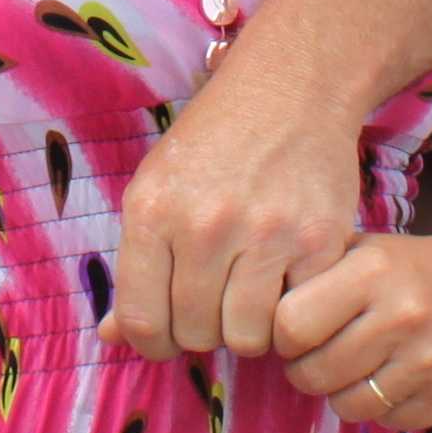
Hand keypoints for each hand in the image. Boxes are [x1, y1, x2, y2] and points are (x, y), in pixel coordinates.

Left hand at [112, 71, 362, 362]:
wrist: (289, 89)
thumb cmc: (213, 141)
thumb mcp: (155, 187)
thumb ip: (134, 264)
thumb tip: (112, 337)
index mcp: (154, 212)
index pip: (141, 320)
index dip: (152, 343)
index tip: (167, 335)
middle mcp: (205, 225)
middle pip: (195, 334)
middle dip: (202, 330)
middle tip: (215, 301)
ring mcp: (266, 234)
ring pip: (246, 338)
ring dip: (246, 328)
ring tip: (249, 295)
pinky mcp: (319, 242)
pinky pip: (296, 316)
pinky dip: (289, 312)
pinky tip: (284, 281)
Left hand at [275, 230, 431, 429]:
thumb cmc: (410, 268)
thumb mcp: (364, 249)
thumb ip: (314, 272)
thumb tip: (255, 311)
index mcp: (373, 271)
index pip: (292, 325)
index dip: (282, 334)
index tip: (293, 331)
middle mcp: (402, 316)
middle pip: (314, 373)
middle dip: (303, 369)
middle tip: (313, 355)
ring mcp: (428, 362)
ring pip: (346, 406)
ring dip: (338, 392)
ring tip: (349, 367)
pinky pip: (385, 422)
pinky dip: (378, 408)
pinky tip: (387, 378)